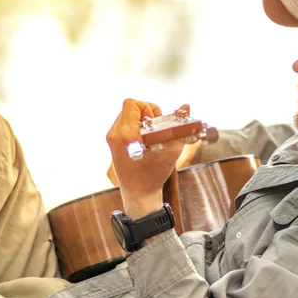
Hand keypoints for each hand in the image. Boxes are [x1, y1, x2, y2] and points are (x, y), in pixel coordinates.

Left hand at [106, 99, 188, 218]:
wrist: (139, 193)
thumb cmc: (156, 173)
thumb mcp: (172, 148)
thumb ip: (179, 126)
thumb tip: (186, 106)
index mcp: (127, 134)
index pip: (132, 103)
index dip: (148, 107)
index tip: (156, 121)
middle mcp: (115, 134)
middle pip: (129, 108)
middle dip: (146, 114)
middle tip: (156, 128)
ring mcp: (111, 139)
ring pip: (126, 115)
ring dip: (140, 120)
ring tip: (150, 136)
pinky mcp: (112, 143)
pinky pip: (123, 124)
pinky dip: (135, 127)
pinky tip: (144, 141)